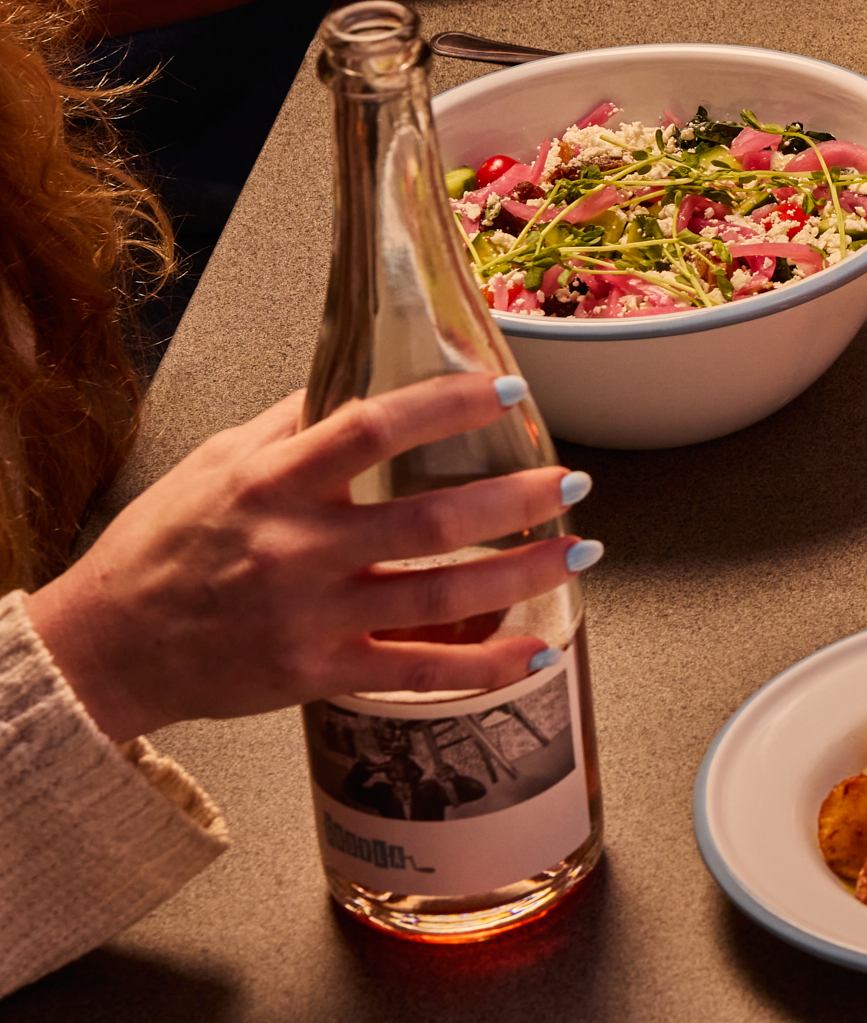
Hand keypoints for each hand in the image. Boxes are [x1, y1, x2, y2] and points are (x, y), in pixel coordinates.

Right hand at [23, 378, 590, 745]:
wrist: (104, 650)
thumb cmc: (160, 549)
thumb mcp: (217, 462)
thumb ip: (293, 423)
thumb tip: (361, 372)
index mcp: (271, 484)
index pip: (370, 429)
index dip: (444, 406)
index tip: (506, 389)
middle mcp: (296, 549)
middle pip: (426, 520)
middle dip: (514, 498)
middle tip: (571, 478)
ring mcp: (310, 617)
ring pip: (438, 595)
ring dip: (523, 572)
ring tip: (582, 549)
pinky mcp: (318, 675)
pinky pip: (419, 671)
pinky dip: (486, 663)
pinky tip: (539, 647)